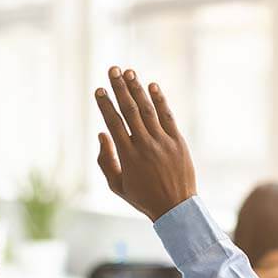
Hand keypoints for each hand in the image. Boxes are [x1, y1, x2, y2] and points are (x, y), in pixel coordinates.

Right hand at [95, 66, 196, 221]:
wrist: (176, 207)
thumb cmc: (143, 198)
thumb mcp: (117, 186)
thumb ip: (106, 160)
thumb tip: (101, 134)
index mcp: (128, 156)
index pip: (114, 123)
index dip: (105, 104)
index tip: (99, 89)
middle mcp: (145, 145)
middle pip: (129, 110)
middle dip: (120, 88)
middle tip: (112, 69)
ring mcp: (163, 142)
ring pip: (148, 110)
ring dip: (138, 89)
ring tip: (129, 72)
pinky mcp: (177, 141)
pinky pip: (167, 116)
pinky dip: (160, 100)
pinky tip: (152, 86)